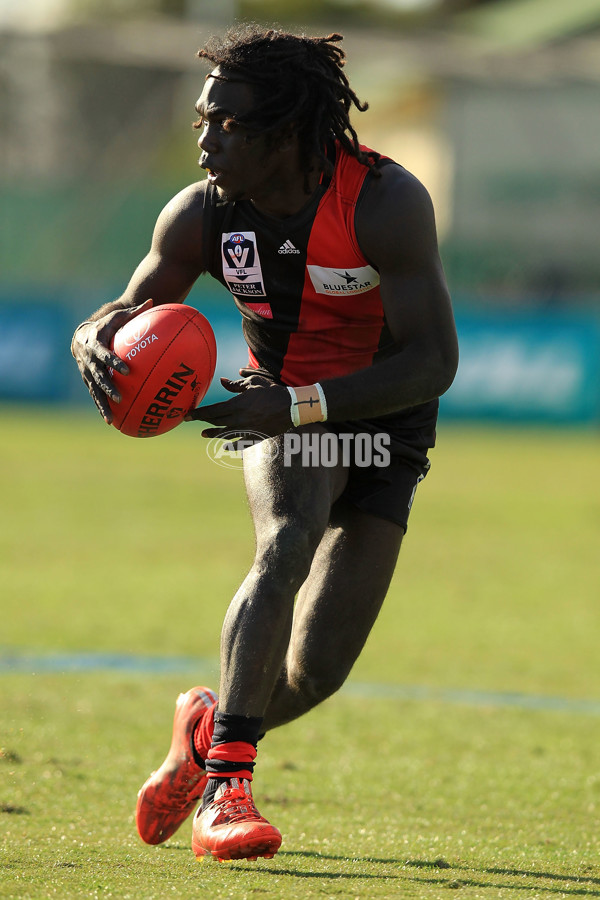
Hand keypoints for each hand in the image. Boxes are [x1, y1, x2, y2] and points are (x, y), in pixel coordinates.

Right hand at [71, 299, 152, 422]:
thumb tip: (151, 302)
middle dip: (108, 388)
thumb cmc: (105, 326)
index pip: (105, 355)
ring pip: (94, 391)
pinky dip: (101, 408)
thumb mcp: (116, 317)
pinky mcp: (88, 382)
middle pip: (98, 376)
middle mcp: (89, 361)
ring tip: (112, 418)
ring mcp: (87, 373)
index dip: (114, 362)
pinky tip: (111, 422)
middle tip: (119, 398)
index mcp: (96, 345)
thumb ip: (133, 313)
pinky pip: (95, 397)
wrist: (80, 337)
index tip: (126, 370)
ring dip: (103, 404)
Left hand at [187, 372, 290, 438]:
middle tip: (192, 421)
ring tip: (204, 433)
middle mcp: (240, 418)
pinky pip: (240, 443)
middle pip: (217, 422)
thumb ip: (236, 384)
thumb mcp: (253, 383)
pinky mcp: (255, 436)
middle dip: (203, 421)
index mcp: (238, 404)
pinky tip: (224, 446)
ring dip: (213, 433)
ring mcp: (247, 429)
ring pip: (225, 433)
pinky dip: (231, 446)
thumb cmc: (272, 391)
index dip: (199, 413)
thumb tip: (222, 381)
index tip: (188, 414)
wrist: (291, 406)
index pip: (213, 411)